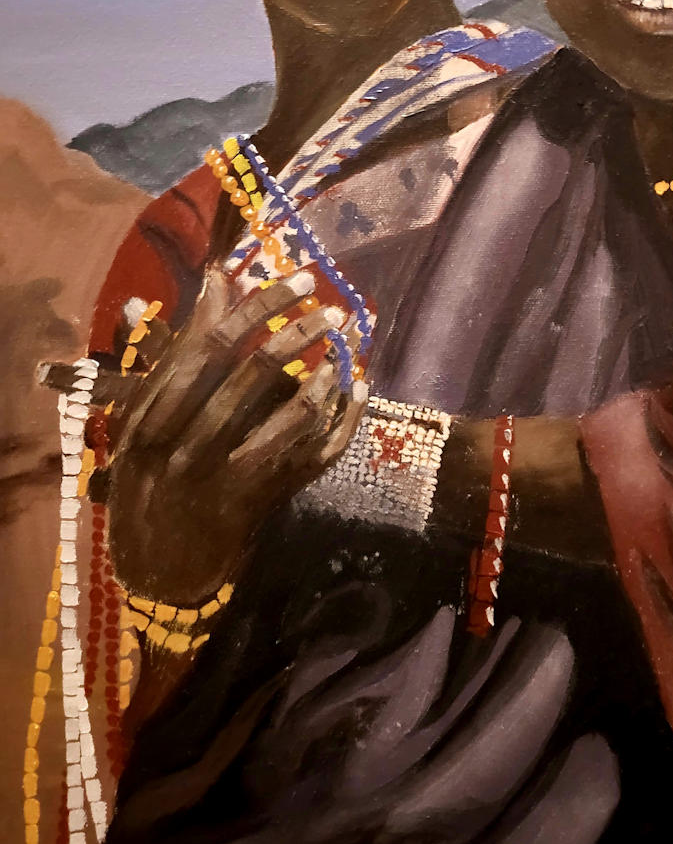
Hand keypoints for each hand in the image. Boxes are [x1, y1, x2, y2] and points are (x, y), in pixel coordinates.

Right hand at [104, 269, 366, 602]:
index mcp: (154, 414)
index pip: (210, 347)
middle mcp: (189, 443)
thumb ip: (179, 348)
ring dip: (325, 376)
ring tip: (344, 347)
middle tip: (332, 310)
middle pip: (254, 374)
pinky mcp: (261, 500)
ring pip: (291, 417)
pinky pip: (313, 456)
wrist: (154, 565)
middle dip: (299, 334)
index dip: (257, 308)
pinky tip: (358, 391)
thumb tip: (218, 277)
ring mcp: (228, 475)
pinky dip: (341, 421)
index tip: (297, 281)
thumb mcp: (143, 414)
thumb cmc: (148, 472)